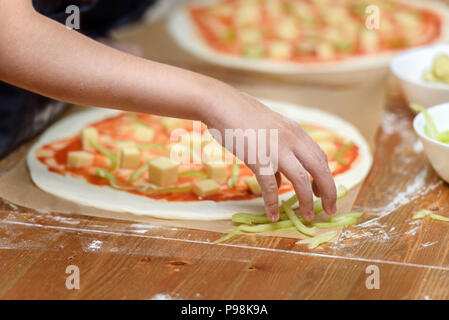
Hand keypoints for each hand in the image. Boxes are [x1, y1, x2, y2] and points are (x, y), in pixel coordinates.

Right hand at [200, 83, 336, 221]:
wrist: (221, 105)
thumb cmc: (241, 116)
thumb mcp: (269, 130)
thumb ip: (278, 152)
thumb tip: (280, 178)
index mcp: (296, 132)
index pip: (320, 157)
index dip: (326, 177)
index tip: (325, 193)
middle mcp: (292, 140)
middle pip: (320, 169)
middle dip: (328, 192)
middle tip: (330, 210)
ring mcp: (276, 149)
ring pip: (301, 180)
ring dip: (306, 201)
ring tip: (308, 217)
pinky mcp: (259, 159)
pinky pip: (270, 186)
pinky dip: (273, 203)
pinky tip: (273, 215)